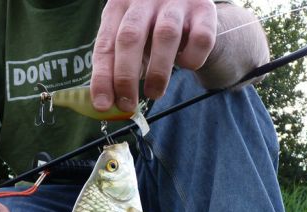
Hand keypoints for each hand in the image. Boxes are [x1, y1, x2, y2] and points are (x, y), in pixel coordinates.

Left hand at [91, 0, 216, 111]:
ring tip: (154, 93)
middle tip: (128, 105)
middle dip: (126, 78)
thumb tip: (106, 104)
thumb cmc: (151, 32)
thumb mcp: (129, 44)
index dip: (102, 77)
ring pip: (165, 36)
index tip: (103, 105)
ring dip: (157, 73)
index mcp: (118, 5)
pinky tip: (184, 63)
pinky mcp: (204, 9)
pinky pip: (200, 39)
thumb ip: (116, 69)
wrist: (192, 10)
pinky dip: (191, 59)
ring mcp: (175, 1)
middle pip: (130, 37)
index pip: (105, 44)